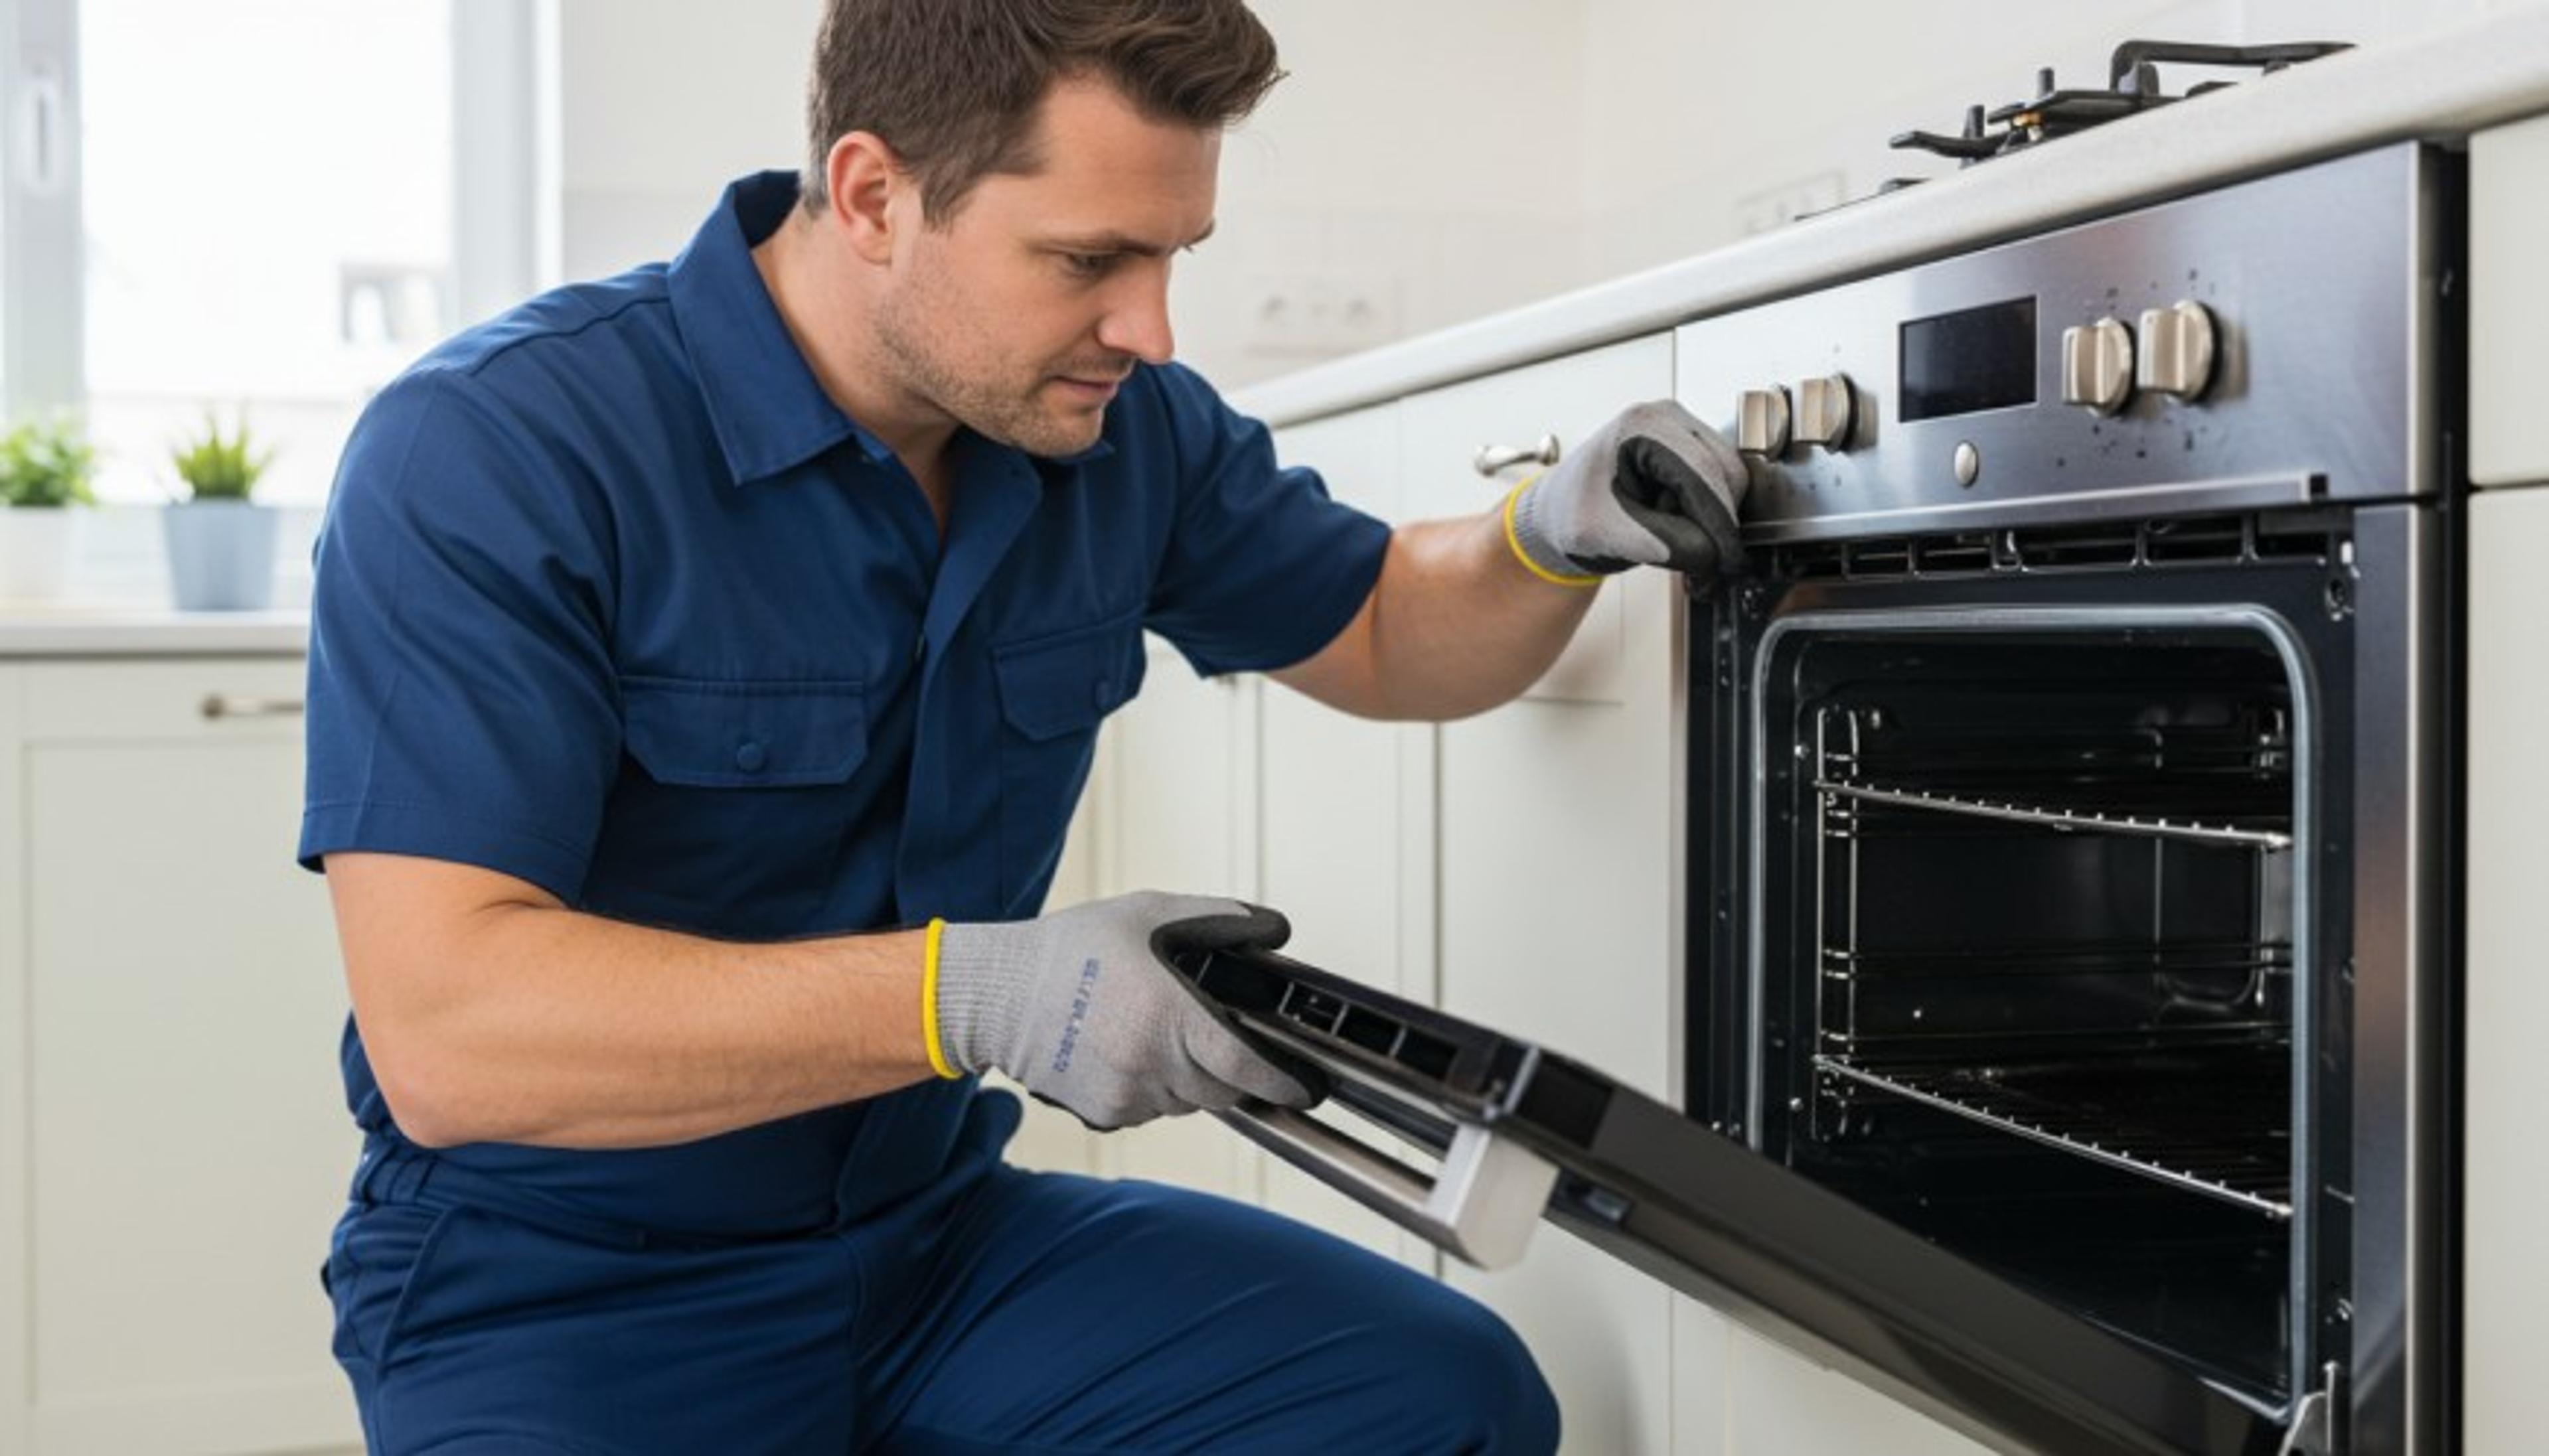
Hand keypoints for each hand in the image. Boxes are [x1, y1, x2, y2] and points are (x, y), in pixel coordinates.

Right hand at [931, 891, 1320, 1129]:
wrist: (996, 995)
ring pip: (1189, 1102)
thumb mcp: (1149, 914)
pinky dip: (1155, 1088)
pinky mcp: (1106, 1114)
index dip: (1286, 1082)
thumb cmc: (1071, 949)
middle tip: (1219, 1037)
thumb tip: (1272, 928)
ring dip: (1191, 1077)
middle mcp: (1152, 1064)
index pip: (1247, 1067)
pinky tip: (1128, 1050)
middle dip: (1232, 1069)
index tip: (1309, 1088)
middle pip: (1224, 1089)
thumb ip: (1218, 919)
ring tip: (1158, 1031)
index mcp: (1171, 1015)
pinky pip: (1153, 1109)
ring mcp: (1128, 1095)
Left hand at [1504, 399, 1747, 581]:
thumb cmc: (1571, 512)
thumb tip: (1710, 552)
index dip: (1720, 522)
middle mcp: (1668, 417)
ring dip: (1709, 516)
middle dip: (1715, 522)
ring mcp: (1682, 429)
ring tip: (1666, 530)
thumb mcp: (1606, 534)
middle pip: (1725, 473)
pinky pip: (1720, 483)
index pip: (1703, 474)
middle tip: (1688, 556)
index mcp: (1642, 426)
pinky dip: (1707, 511)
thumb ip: (1660, 543)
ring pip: (1728, 480)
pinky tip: (1673, 521)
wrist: (1560, 509)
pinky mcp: (1691, 447)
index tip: (1727, 559)